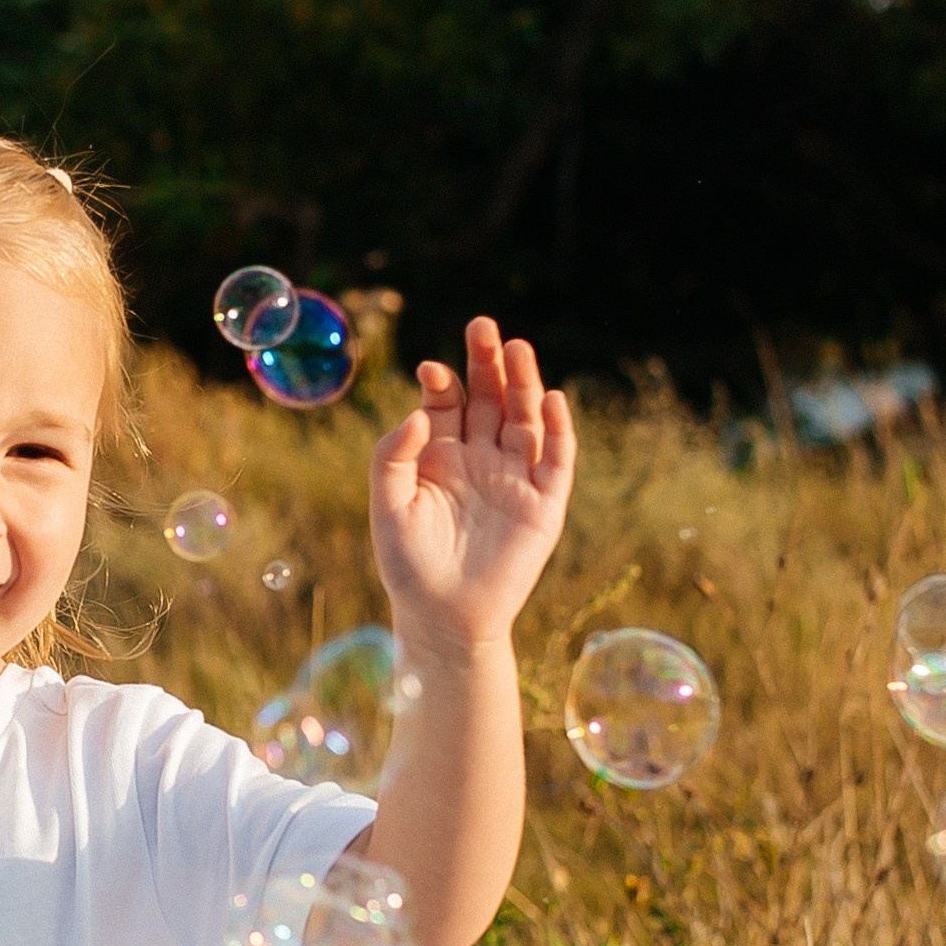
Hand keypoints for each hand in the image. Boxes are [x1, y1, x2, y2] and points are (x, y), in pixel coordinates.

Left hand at [370, 319, 574, 658]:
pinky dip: (558, 430)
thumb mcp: (387, 506)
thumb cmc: (409, 565)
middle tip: (482, 327)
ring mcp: (515, 478)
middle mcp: (480, 459)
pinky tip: (551, 399)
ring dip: (524, 384)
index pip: (447, 402)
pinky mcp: (544, 504)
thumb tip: (419, 411)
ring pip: (524, 419)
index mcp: (440, 455)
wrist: (444, 619)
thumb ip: (393, 456)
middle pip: (489, 398)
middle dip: (487, 363)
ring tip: (518, 349)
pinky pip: (556, 460)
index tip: (431, 372)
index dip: (442, 383)